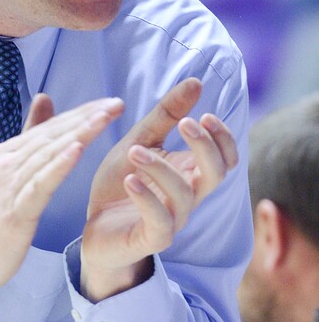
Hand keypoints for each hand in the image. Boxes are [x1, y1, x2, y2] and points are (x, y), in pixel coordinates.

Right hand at [0, 93, 123, 317]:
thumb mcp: (10, 174)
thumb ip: (28, 138)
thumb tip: (44, 100)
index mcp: (8, 154)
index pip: (51, 127)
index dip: (82, 113)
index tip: (111, 103)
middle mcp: (8, 163)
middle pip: (53, 135)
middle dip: (86, 117)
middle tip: (116, 104)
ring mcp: (10, 186)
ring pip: (48, 154)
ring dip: (78, 134)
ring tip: (104, 118)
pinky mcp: (15, 211)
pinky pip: (40, 184)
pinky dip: (58, 166)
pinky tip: (77, 150)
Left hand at [80, 78, 238, 300]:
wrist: (96, 229)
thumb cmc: (121, 187)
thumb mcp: (139, 142)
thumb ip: (166, 116)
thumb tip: (196, 82)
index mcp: (190, 175)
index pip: (226, 158)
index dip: (223, 138)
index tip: (204, 115)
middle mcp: (188, 198)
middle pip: (217, 174)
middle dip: (206, 147)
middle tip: (186, 123)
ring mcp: (172, 220)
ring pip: (183, 194)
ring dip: (160, 167)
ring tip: (134, 151)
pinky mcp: (151, 239)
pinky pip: (160, 221)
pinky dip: (147, 197)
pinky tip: (130, 180)